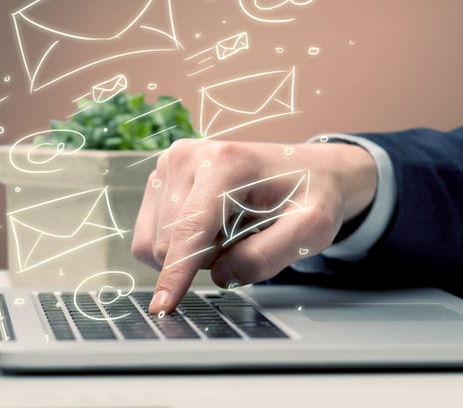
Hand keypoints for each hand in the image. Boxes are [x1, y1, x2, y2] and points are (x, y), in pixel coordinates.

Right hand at [131, 139, 377, 314]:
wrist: (309, 170)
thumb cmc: (311, 196)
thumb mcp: (310, 230)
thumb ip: (266, 257)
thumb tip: (219, 276)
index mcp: (225, 162)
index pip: (189, 230)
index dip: (174, 274)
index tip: (161, 308)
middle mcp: (187, 155)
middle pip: (169, 243)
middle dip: (205, 258)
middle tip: (245, 236)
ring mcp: (169, 164)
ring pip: (155, 243)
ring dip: (193, 252)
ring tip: (231, 228)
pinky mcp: (160, 179)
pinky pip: (151, 236)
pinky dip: (182, 244)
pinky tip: (213, 226)